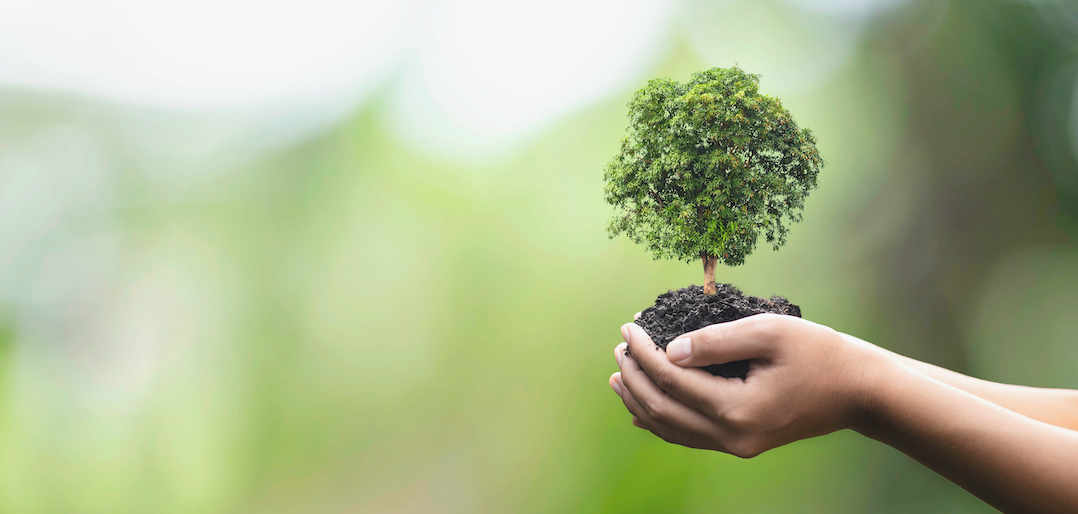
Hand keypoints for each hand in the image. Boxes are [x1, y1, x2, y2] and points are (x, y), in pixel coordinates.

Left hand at [609, 314, 885, 456]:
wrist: (858, 391)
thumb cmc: (820, 353)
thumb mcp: (769, 332)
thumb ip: (716, 340)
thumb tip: (670, 350)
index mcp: (737, 408)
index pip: (671, 379)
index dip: (644, 352)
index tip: (629, 326)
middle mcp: (732, 436)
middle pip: (662, 409)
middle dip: (634, 377)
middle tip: (620, 346)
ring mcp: (736, 445)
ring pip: (671, 429)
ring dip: (640, 401)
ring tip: (619, 375)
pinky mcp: (741, 443)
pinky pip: (688, 436)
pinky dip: (661, 420)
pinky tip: (643, 408)